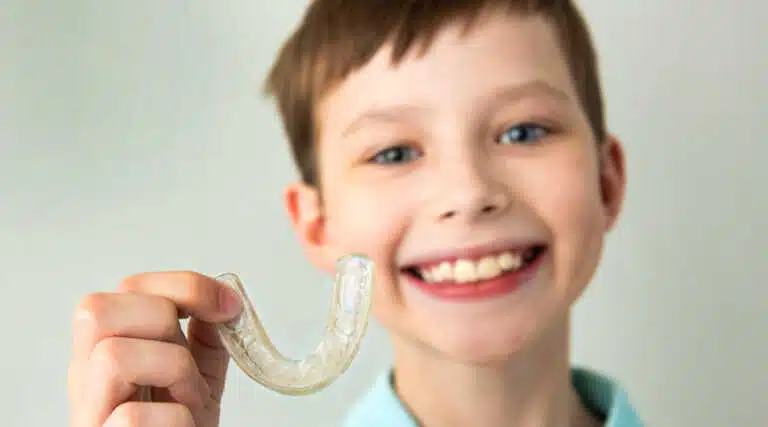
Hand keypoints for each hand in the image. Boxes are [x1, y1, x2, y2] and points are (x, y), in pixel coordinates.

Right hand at [68, 271, 242, 426]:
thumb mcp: (194, 375)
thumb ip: (204, 336)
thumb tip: (226, 295)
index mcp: (109, 347)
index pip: (126, 286)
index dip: (185, 286)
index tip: (228, 306)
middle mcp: (87, 375)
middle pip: (100, 309)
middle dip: (166, 326)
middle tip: (191, 365)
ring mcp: (89, 410)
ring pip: (112, 356)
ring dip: (173, 372)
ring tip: (188, 399)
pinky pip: (131, 417)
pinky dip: (175, 419)